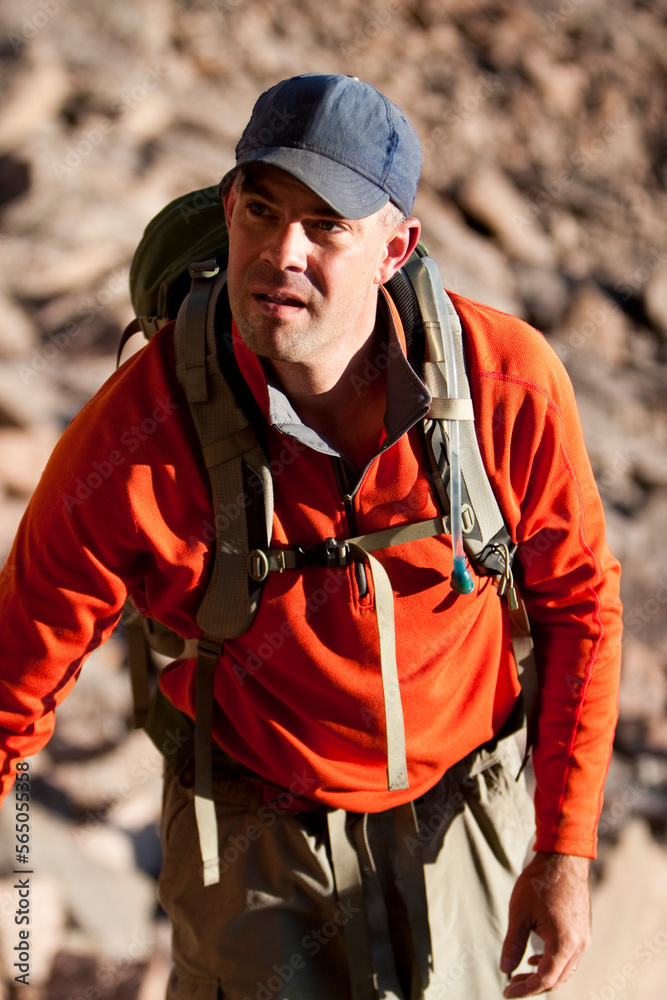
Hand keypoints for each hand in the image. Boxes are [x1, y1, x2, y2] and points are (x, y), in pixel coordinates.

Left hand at [500, 852, 590, 996]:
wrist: (563, 858)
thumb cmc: (539, 882)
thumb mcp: (519, 913)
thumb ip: (513, 943)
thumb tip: (505, 969)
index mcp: (564, 943)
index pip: (545, 979)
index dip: (525, 990)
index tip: (507, 992)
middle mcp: (579, 945)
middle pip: (557, 979)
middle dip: (534, 985)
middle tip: (511, 984)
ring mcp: (584, 938)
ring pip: (565, 970)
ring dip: (544, 975)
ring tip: (521, 974)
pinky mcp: (583, 930)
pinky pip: (570, 957)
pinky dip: (553, 962)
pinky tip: (536, 957)